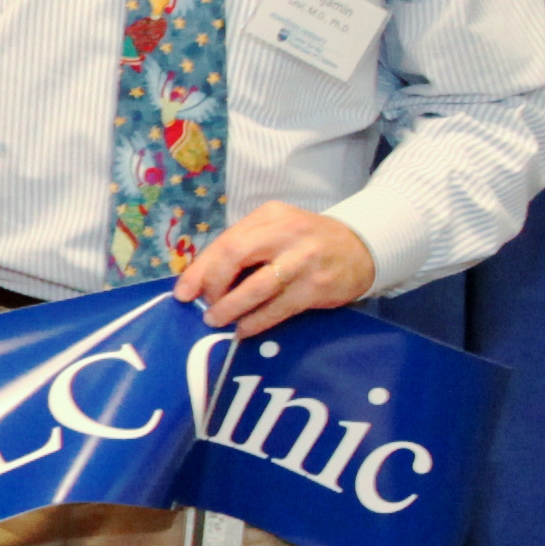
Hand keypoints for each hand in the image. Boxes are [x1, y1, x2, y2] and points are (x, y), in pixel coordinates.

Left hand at [175, 203, 376, 336]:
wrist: (361, 247)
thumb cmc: (306, 242)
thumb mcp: (275, 231)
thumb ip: (242, 248)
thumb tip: (199, 281)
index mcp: (269, 216)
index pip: (225, 242)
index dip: (199, 270)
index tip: (183, 293)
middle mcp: (286, 233)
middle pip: (234, 257)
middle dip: (212, 286)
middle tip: (205, 306)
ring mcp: (303, 260)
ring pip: (256, 287)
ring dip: (231, 308)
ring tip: (217, 321)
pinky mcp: (316, 286)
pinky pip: (278, 309)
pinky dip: (256, 322)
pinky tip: (244, 329)